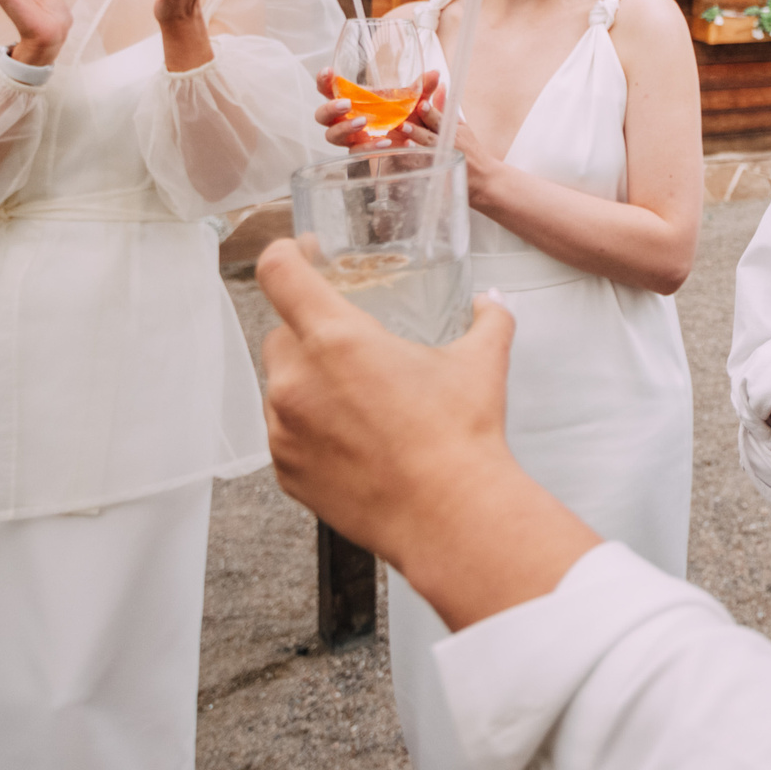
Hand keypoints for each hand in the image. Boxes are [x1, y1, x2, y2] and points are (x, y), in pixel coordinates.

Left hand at [258, 238, 596, 628]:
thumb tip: (492, 302)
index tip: (300, 255)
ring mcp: (285, 430)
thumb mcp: (481, 362)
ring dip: (308, 382)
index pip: (278, 273)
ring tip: (357, 398)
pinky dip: (309, 428)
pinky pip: (285, 434)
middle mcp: (297, 381)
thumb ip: (488, 319)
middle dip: (309, 331)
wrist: (450, 515)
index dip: (285, 254)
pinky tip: (354, 437)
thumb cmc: (460, 437)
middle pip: (278, 332)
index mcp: (337, 339)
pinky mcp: (286, 471)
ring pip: (279, 386)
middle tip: (350, 342)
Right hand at [316, 68, 443, 148]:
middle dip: (330, 108)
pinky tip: (387, 143)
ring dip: (344, 128)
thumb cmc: (403, 113)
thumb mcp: (415, 100)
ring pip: (332, 136)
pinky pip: (357, 152)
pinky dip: (371, 147)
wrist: (412, 138)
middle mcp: (344, 119)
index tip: (328, 71)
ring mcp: (350, 137)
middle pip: (321, 115)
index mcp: (350, 99)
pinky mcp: (360, 152)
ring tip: (363, 122)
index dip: (323, 80)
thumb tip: (435, 74)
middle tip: (347, 104)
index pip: (327, 89)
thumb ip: (423, 88)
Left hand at [403, 87, 501, 195]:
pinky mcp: (439, 174)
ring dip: (415, 148)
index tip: (421, 104)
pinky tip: (407, 163)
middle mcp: (448, 145)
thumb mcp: (461, 127)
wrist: (485, 179)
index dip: (430, 113)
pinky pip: (426, 170)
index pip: (440, 120)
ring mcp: (443, 161)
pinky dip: (416, 167)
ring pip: (427, 155)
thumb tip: (440, 87)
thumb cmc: (470, 150)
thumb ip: (446, 109)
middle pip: (430, 136)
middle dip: (417, 131)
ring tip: (404, 142)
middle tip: (404, 124)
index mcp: (453, 131)